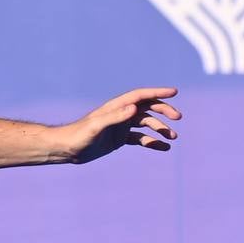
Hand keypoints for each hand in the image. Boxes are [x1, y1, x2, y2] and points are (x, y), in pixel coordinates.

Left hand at [60, 87, 180, 163]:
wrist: (66, 149)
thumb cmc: (78, 136)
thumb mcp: (96, 127)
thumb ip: (115, 117)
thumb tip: (135, 108)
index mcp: (115, 107)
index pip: (140, 96)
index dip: (157, 93)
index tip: (174, 92)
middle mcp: (119, 114)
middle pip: (147, 108)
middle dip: (163, 110)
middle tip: (177, 117)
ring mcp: (120, 127)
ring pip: (146, 124)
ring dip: (160, 129)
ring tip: (173, 137)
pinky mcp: (118, 139)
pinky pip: (140, 138)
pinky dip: (152, 142)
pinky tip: (164, 148)